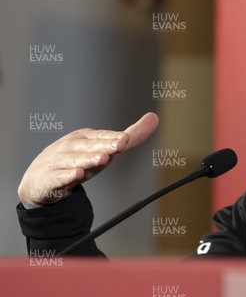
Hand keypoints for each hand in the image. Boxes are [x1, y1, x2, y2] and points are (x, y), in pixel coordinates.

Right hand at [17, 112, 158, 207]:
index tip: (126, 139)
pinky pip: (60, 177)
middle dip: (106, 145)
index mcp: (86, 137)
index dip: (114, 138)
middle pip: (91, 146)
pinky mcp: (50, 178)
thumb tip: (154, 117)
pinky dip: (67, 176)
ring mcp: (59, 161)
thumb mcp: (104, 149)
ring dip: (89, 159)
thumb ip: (131, 136)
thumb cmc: (78, 161)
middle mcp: (72, 146)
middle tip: (121, 144)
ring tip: (103, 159)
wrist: (40, 179)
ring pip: (76, 160)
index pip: (103, 137)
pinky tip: (76, 174)